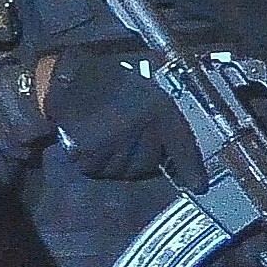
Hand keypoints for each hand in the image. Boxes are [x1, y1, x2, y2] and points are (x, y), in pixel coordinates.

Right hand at [42, 48, 205, 185]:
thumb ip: (162, 120)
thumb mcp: (146, 92)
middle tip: (122, 133)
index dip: (191, 167)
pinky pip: (100, 169)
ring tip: (104, 133)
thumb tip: (173, 155)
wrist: (67, 80)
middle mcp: (142, 128)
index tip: (200, 186)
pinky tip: (89, 139)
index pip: (181, 143)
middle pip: (148, 163)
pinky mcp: (92, 155)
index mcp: (159, 107)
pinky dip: (95, 160)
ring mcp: (117, 144)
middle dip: (139, 155)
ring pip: (125, 170)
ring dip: (116, 159)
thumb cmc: (108, 83)